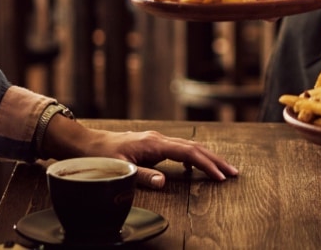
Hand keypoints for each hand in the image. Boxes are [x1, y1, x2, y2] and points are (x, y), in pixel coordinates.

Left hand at [70, 125, 239, 188]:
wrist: (86, 144)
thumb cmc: (101, 156)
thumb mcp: (119, 169)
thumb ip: (142, 175)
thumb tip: (165, 181)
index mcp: (154, 144)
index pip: (188, 153)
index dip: (206, 165)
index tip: (220, 176)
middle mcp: (159, 139)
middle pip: (194, 148)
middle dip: (215, 160)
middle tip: (234, 172)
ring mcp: (157, 141)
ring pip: (189, 147)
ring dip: (207, 158)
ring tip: (223, 170)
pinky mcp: (154, 145)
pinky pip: (180, 150)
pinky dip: (194, 158)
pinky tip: (197, 167)